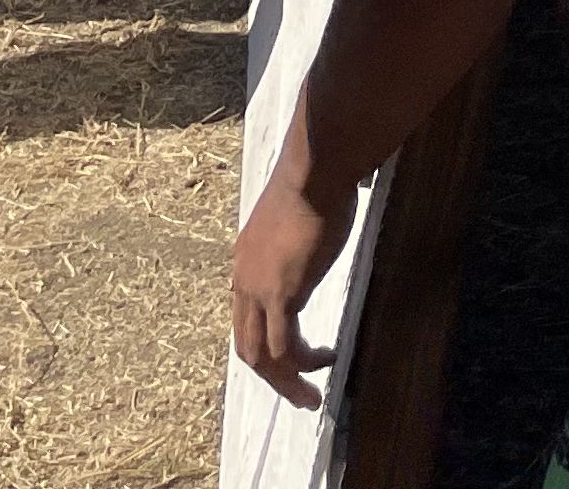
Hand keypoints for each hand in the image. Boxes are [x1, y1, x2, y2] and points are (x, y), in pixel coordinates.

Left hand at [231, 163, 358, 408]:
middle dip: (272, 376)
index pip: (246, 319)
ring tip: (311, 396)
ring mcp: (258, 290)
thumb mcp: (297, 220)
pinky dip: (302, 364)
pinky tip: (324, 360)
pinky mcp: (281, 294)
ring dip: (285, 382)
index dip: (268, 343)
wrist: (314, 172)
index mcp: (245, 264)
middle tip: (299, 393)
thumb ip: (298, 240)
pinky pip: (285, 346)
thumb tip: (319, 232)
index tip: (294, 356)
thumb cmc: (316, 184)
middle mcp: (244, 282)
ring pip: (261, 356)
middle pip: (246, 345)